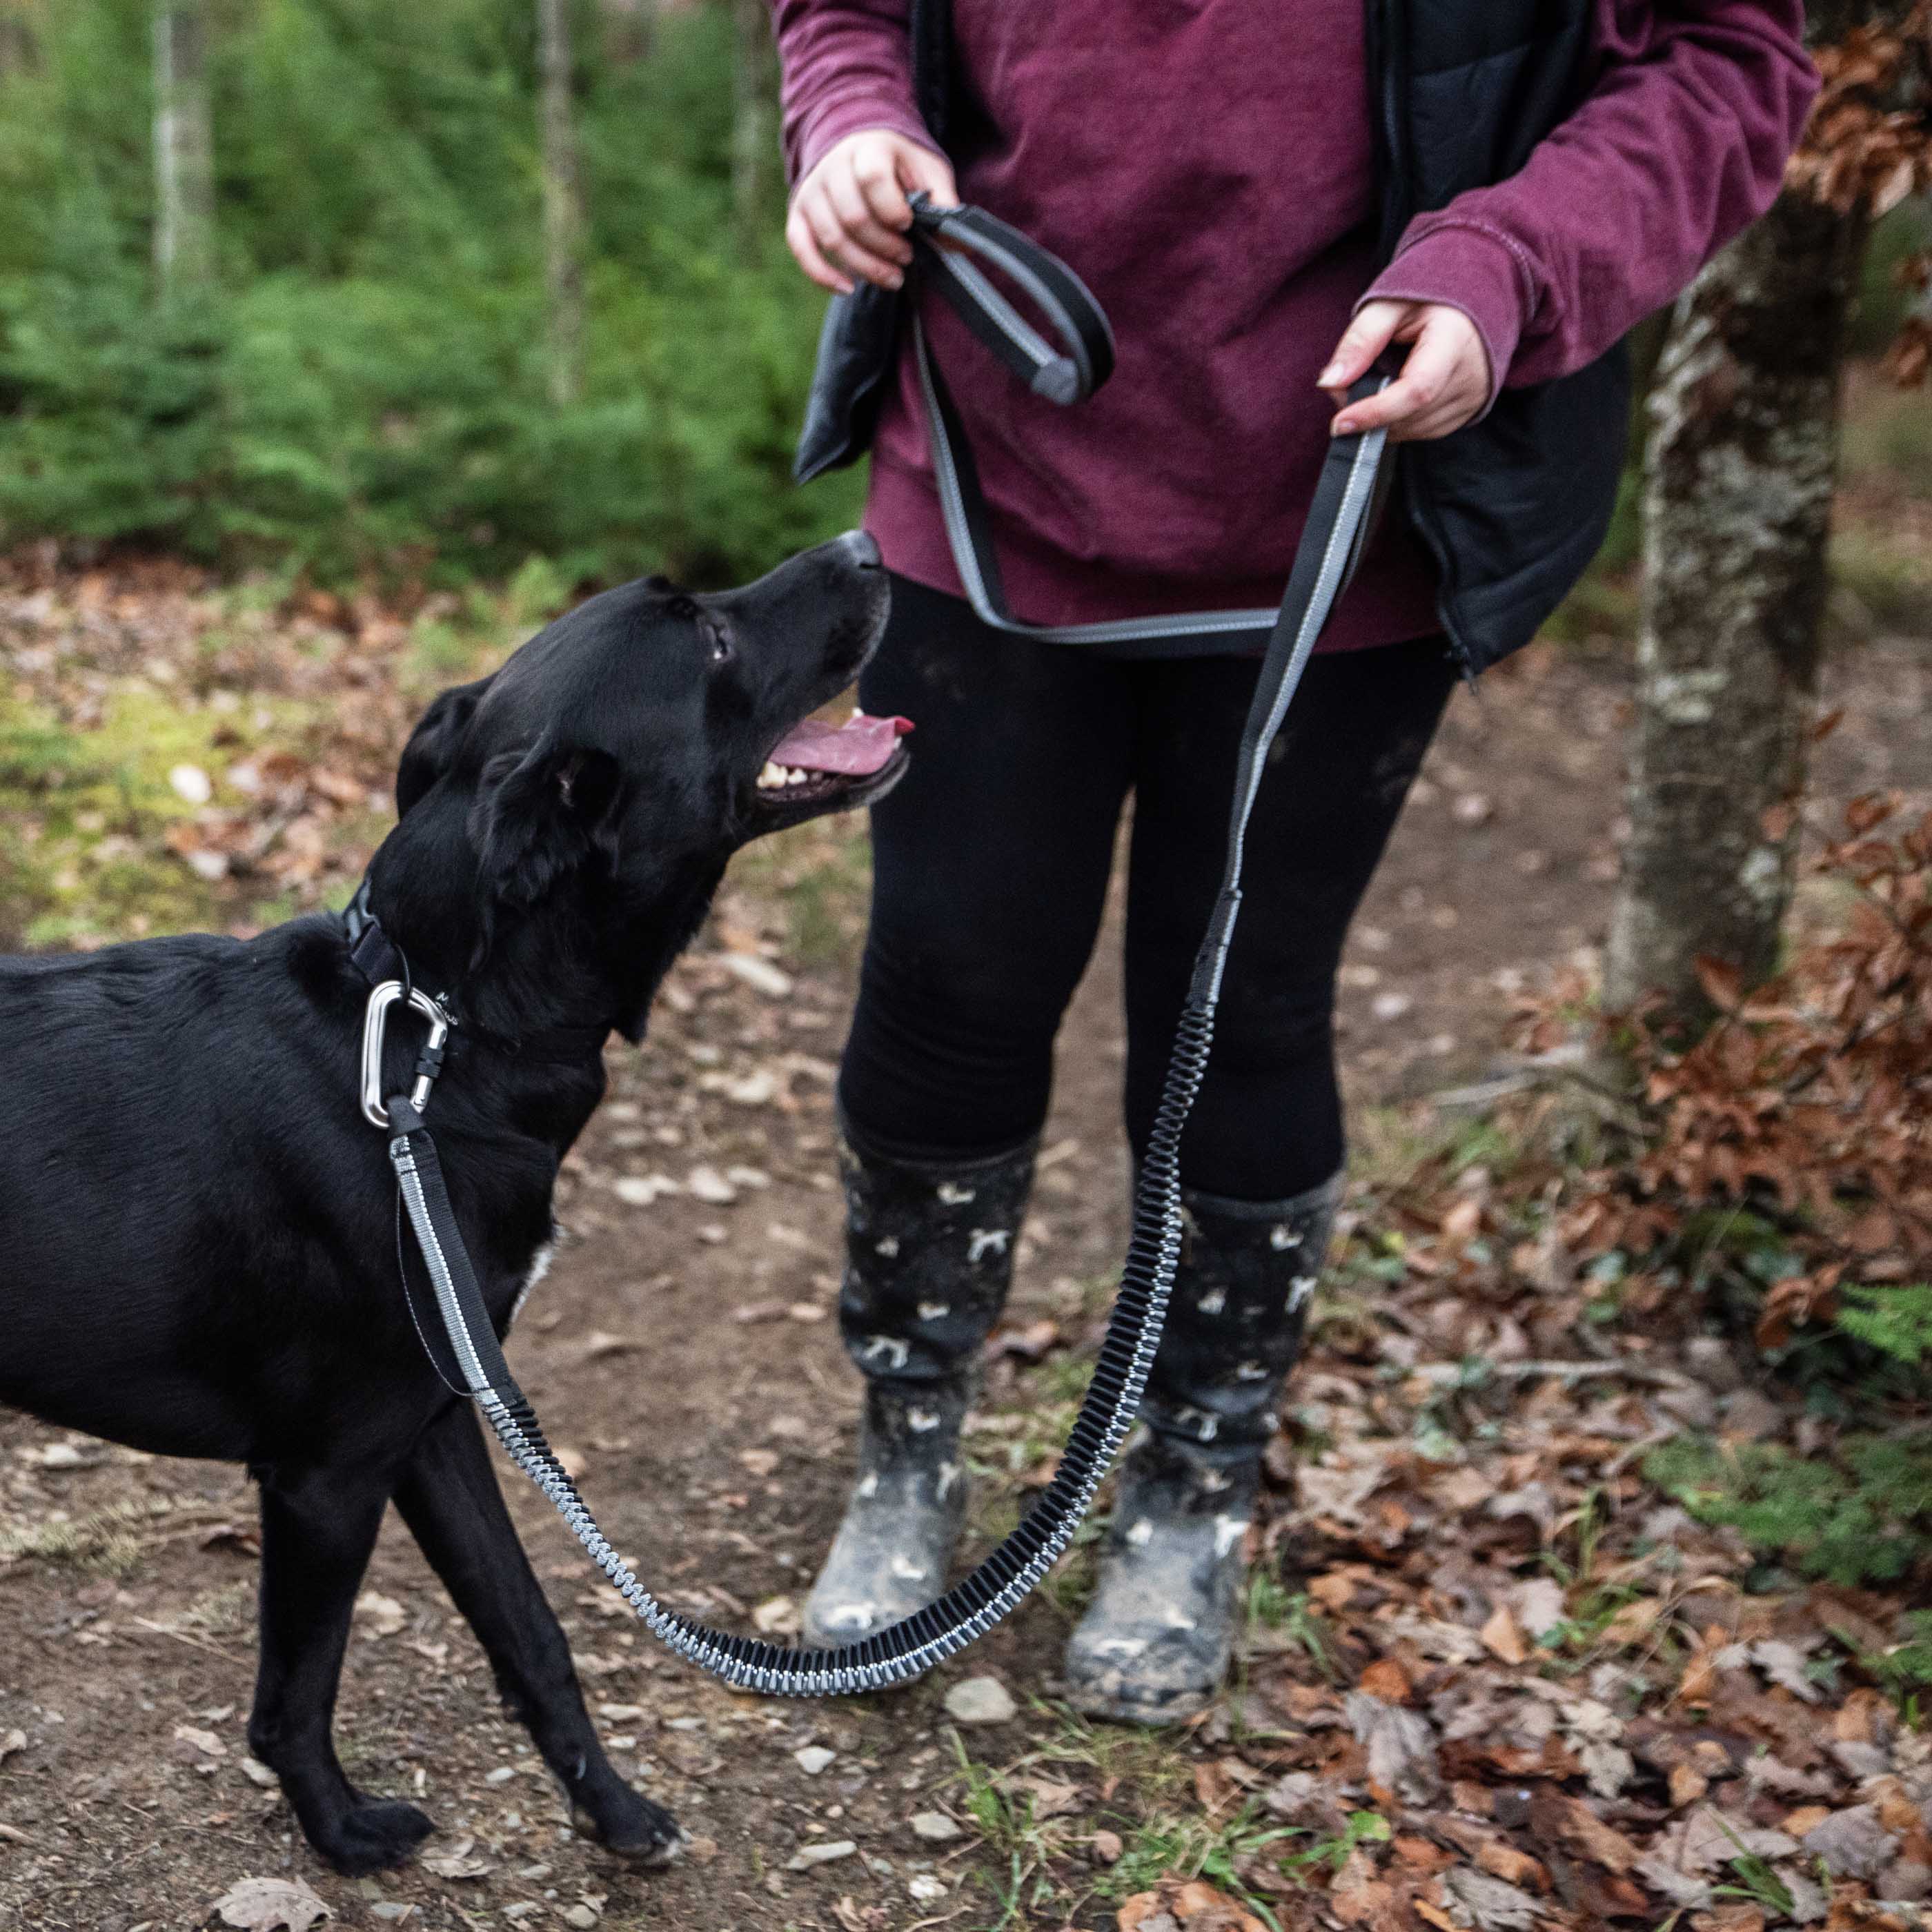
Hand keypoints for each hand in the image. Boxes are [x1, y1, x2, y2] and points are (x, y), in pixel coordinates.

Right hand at [787, 130, 958, 295]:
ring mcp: (812, 190)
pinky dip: (822, 274)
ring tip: (893, 277)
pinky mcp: (798, 213)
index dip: (893, 209)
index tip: (908, 224)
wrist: (860, 146)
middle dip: (884, 247)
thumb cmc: (900, 164)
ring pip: (832, 237)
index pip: (872, 179)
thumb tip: (961, 244)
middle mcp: (833, 166)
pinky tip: (848, 289)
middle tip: (907, 258)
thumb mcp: (928, 171)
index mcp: (868, 148)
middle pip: (853, 217)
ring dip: (864, 266)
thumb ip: (943, 203)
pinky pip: (801, 247)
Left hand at [1319, 300, 1492, 441]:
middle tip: (1344, 389)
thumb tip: (1330, 383)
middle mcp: (1470, 375)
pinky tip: (1390, 397)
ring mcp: (1472, 397)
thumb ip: (1359, 340)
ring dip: (1380, 420)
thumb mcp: (1389, 305)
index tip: (1339, 423)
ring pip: (1413, 429)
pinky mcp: (1468, 411)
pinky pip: (1423, 431)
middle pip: (1410, 415)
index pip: (1416, 390)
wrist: (1472, 301)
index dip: (1375, 412)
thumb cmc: (1427, 298)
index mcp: (1455, 340)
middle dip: (1367, 413)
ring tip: (1368, 386)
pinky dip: (1397, 422)